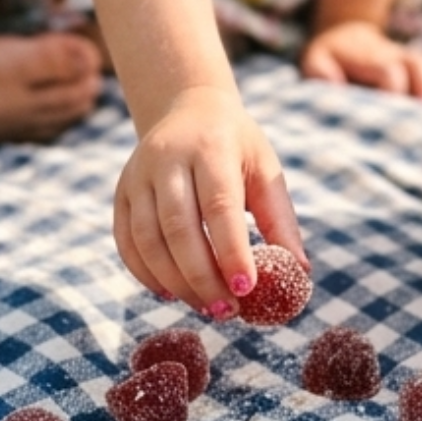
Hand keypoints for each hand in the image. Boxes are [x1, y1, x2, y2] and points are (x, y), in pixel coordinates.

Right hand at [113, 86, 305, 316]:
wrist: (187, 109)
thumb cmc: (236, 147)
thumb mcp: (265, 170)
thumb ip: (280, 220)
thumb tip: (299, 271)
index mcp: (211, 149)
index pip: (218, 206)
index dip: (230, 250)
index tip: (247, 289)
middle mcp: (167, 160)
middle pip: (178, 228)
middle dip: (202, 277)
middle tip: (227, 311)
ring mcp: (138, 177)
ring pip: (148, 240)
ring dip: (176, 282)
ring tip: (206, 307)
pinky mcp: (121, 193)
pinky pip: (127, 242)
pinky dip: (146, 274)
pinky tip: (171, 293)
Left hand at [301, 20, 421, 102]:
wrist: (349, 37)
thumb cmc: (332, 58)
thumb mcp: (316, 60)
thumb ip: (321, 70)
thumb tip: (334, 83)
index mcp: (372, 58)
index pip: (390, 71)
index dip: (394, 88)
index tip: (393, 108)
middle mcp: (399, 57)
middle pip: (420, 66)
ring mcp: (415, 61)